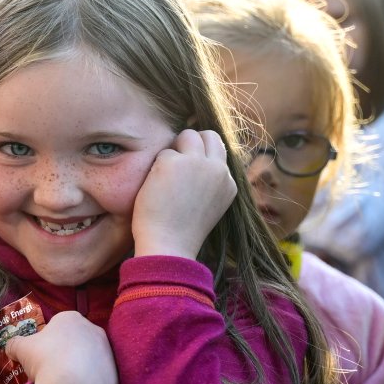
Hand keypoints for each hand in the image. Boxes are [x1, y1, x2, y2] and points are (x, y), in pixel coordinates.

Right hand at [5, 311, 116, 383]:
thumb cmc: (45, 359)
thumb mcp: (20, 349)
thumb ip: (14, 344)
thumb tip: (9, 347)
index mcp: (70, 318)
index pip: (58, 325)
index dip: (48, 340)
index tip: (41, 355)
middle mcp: (93, 329)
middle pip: (77, 340)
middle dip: (66, 353)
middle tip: (53, 370)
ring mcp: (108, 351)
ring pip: (91, 359)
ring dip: (80, 368)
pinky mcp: (115, 373)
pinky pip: (101, 378)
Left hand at [131, 129, 236, 258]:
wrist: (168, 247)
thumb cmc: (180, 232)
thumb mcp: (207, 206)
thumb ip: (208, 183)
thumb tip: (198, 162)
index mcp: (228, 183)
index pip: (219, 152)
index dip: (200, 156)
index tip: (186, 170)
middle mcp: (218, 170)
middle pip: (208, 135)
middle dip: (191, 142)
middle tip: (174, 165)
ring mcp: (197, 164)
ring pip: (187, 135)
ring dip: (173, 151)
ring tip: (163, 178)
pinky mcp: (174, 162)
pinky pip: (163, 152)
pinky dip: (155, 168)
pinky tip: (154, 190)